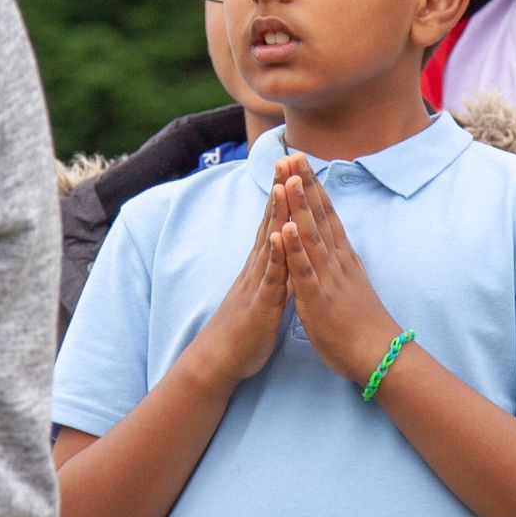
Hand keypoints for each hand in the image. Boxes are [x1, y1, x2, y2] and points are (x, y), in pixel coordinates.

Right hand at [184, 161, 290, 384]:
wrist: (221, 359)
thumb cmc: (247, 326)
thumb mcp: (267, 290)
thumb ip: (276, 268)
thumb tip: (288, 250)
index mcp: (265, 264)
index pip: (276, 220)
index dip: (286, 192)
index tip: (295, 164)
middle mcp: (259, 266)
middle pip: (271, 221)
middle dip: (281, 189)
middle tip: (287, 157)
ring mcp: (258, 283)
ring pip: (270, 242)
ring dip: (276, 213)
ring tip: (284, 183)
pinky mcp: (260, 304)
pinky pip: (270, 278)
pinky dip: (276, 256)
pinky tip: (279, 236)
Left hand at [277, 158, 401, 385]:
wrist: (380, 354)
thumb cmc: (363, 325)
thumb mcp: (352, 284)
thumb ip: (342, 263)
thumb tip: (338, 246)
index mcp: (342, 258)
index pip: (327, 215)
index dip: (314, 187)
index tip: (303, 162)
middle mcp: (336, 261)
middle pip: (320, 216)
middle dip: (305, 184)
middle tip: (294, 153)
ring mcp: (328, 278)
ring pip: (311, 235)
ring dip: (299, 206)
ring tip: (288, 178)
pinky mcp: (318, 299)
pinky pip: (304, 270)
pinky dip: (295, 248)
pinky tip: (286, 228)